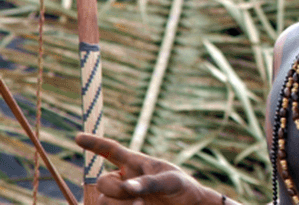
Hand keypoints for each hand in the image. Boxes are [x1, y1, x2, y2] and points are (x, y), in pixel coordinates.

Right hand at [75, 133, 223, 204]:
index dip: (95, 143)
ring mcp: (122, 197)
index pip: (111, 150)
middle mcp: (124, 179)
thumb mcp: (170, 181)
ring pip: (103, 201)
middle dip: (114, 191)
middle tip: (138, 199)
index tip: (78, 137)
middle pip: (102, 183)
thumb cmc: (181, 187)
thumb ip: (149, 182)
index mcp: (135, 163)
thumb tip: (128, 188)